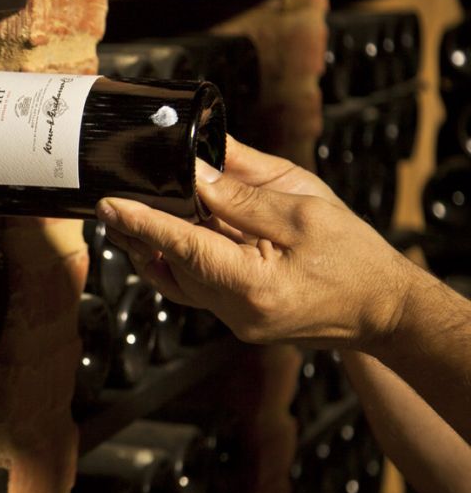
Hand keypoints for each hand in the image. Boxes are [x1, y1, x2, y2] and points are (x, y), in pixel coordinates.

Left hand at [95, 136, 413, 350]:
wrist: (385, 309)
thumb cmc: (354, 257)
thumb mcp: (304, 209)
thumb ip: (242, 193)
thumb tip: (194, 170)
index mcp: (254, 284)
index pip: (183, 248)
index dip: (143, 224)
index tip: (110, 205)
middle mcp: (236, 311)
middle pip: (170, 266)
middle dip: (138, 234)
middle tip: (108, 206)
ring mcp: (235, 321)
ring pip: (177, 281)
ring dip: (151, 250)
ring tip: (125, 219)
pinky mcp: (237, 319)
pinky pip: (194, 289)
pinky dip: (176, 263)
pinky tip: (164, 240)